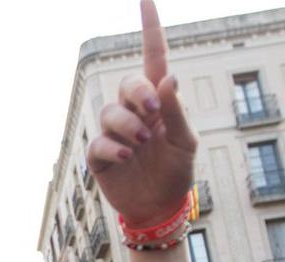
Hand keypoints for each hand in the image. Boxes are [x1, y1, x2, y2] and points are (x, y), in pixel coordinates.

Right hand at [87, 0, 196, 226]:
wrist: (160, 208)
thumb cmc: (177, 172)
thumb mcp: (186, 143)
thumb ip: (177, 111)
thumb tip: (168, 77)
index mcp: (159, 103)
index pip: (154, 58)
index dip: (150, 29)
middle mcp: (135, 112)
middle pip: (128, 83)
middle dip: (138, 93)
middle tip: (152, 112)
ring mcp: (115, 133)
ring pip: (110, 112)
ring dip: (128, 125)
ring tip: (143, 143)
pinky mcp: (100, 156)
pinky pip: (98, 141)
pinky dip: (113, 147)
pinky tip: (127, 156)